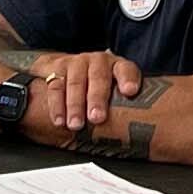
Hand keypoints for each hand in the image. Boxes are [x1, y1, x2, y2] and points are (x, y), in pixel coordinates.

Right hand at [28, 51, 142, 141]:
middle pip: (98, 77)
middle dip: (97, 98)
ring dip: (75, 105)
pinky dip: (56, 106)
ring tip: (76, 125)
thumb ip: (126, 104)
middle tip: (97, 118)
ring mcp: (77, 63)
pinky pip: (55, 87)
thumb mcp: (116, 89)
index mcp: (117, 66)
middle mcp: (98, 61)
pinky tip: (59, 121)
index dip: (128, 79)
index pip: (126, 69)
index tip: (130, 91)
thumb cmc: (101, 84)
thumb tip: (137, 132)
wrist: (71, 66)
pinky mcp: (57, 69)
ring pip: (75, 83)